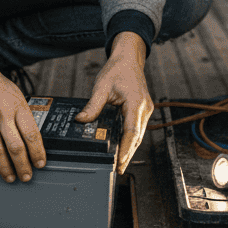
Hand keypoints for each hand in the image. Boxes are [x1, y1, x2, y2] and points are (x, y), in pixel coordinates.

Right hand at [0, 36, 45, 182]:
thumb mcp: (14, 93)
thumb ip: (21, 113)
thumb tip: (30, 137)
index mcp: (17, 105)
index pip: (32, 134)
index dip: (38, 152)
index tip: (41, 163)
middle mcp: (1, 113)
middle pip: (16, 147)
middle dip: (23, 166)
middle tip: (27, 176)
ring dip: (5, 169)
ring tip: (10, 177)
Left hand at [76, 31, 153, 174]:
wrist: (129, 58)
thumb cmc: (118, 69)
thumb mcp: (102, 86)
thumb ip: (93, 105)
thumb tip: (81, 120)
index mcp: (136, 103)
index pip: (131, 132)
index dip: (126, 149)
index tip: (120, 162)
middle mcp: (144, 108)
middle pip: (137, 137)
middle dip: (128, 154)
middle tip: (118, 170)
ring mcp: (146, 110)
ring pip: (138, 135)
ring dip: (130, 148)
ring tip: (120, 164)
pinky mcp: (143, 110)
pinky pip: (137, 128)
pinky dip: (130, 139)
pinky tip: (123, 148)